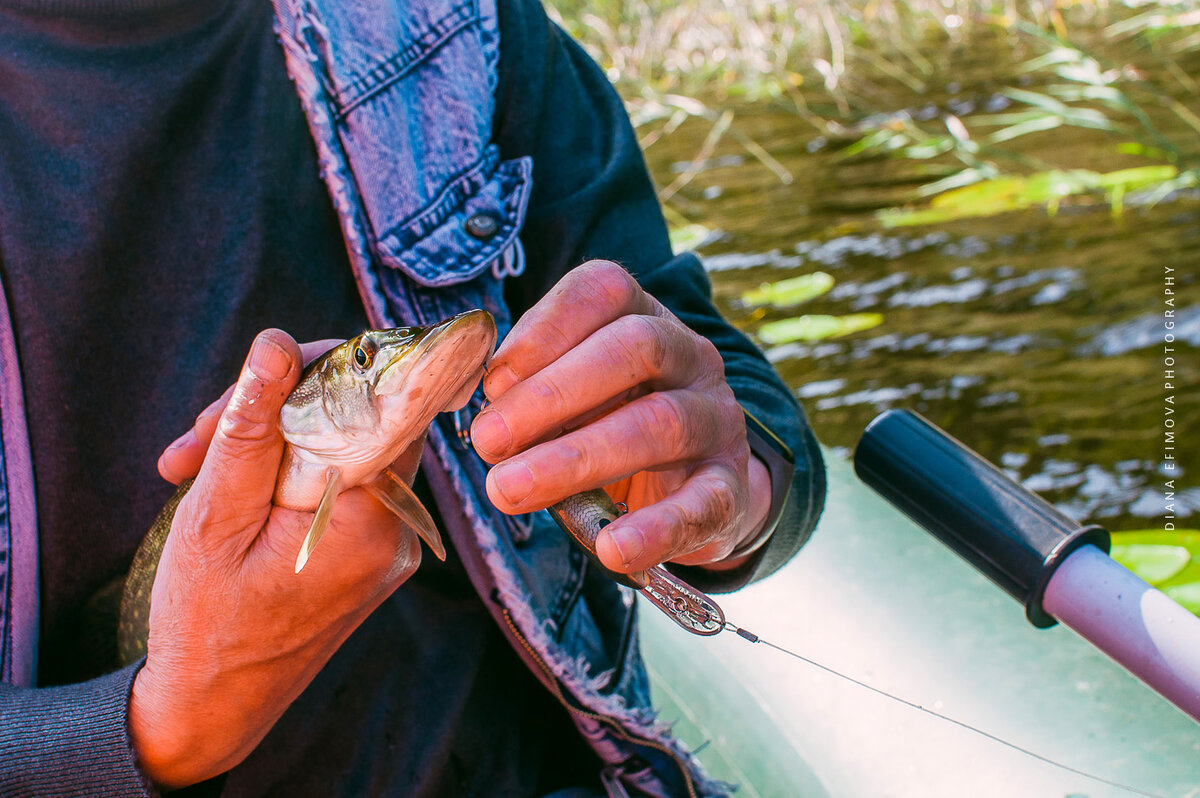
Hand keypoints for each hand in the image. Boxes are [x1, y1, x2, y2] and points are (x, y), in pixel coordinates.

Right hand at [130, 331, 422, 789]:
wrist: (212, 706)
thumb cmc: (206, 621)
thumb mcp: (215, 517)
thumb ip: (251, 429)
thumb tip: (277, 342)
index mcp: (372, 521)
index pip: (383, 405)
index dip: (326, 371)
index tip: (263, 371)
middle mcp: (395, 531)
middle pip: (358, 423)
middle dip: (277, 408)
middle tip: (197, 434)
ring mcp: (385, 544)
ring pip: (340, 450)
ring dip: (267, 442)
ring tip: (187, 466)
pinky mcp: (366, 552)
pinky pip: (335, 486)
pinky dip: (282, 475)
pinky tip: (222, 485)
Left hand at [471, 260, 771, 574]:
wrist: (696, 491)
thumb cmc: (611, 428)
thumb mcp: (572, 398)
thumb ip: (532, 392)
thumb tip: (488, 403)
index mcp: (645, 316)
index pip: (603, 292)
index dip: (544, 328)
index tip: (492, 381)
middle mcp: (690, 356)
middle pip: (634, 347)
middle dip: (552, 394)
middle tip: (488, 441)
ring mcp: (716, 419)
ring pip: (662, 422)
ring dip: (577, 458)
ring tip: (511, 490)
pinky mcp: (729, 487)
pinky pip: (702, 503)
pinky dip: (654, 529)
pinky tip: (610, 549)